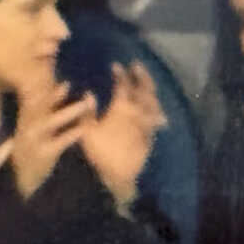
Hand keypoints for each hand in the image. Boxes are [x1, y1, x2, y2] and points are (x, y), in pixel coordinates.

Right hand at [9, 77, 94, 199]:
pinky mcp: (44, 154)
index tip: (55, 60)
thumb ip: (43, 104)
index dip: (43, 76)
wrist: (20, 179)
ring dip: (70, 111)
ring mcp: (35, 139)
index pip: (33, 91)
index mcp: (26, 115)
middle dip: (57, 89)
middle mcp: (28, 124)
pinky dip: (72, 134)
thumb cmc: (32, 146)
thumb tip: (60, 81)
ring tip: (87, 102)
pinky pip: (60, 142)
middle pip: (41, 102)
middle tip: (74, 76)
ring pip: (52, 121)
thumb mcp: (31, 124)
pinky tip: (84, 128)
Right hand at [80, 61, 166, 207]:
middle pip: (144, 90)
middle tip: (137, 66)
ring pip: (154, 102)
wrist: (117, 177)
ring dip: (150, 90)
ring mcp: (147, 125)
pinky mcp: (151, 136)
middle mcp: (139, 113)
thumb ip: (88, 111)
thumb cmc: (99, 153)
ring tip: (147, 83)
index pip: (123, 85)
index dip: (120, 74)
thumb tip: (89, 94)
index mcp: (122, 109)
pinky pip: (156, 117)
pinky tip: (155, 110)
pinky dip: (156, 108)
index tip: (116, 66)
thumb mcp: (87, 131)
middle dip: (141, 76)